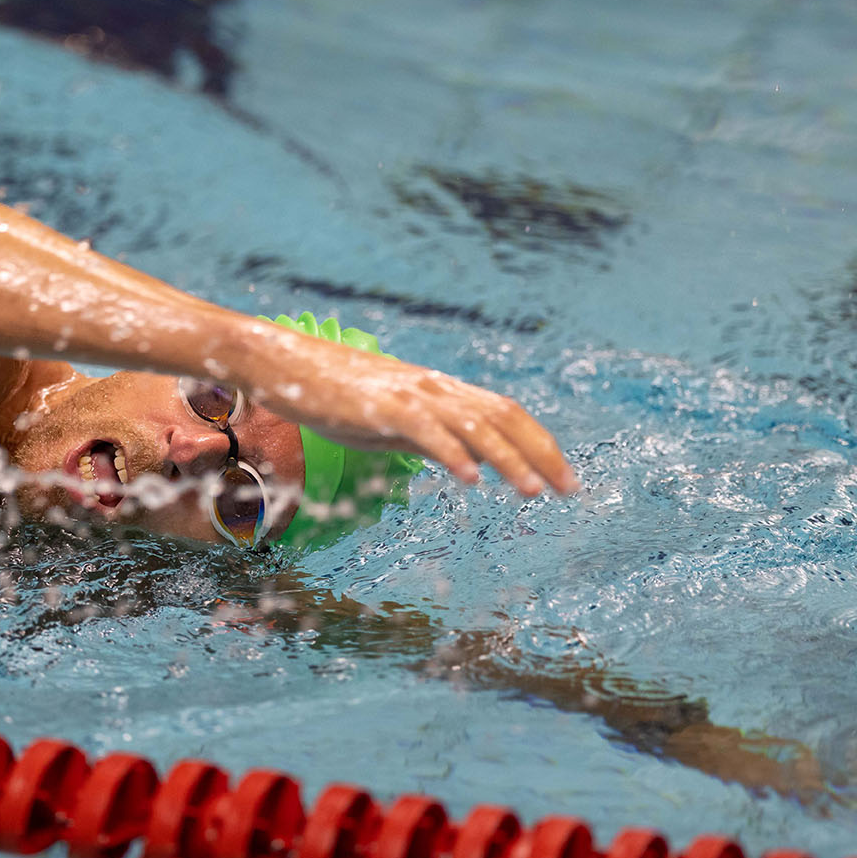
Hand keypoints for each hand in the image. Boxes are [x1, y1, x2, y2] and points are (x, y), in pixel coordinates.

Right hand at [244, 333, 578, 497]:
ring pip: (474, 425)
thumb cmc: (335, 396)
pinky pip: (427, 431)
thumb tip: (468, 461)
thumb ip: (431, 438)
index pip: (506, 414)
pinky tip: (471, 479)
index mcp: (442, 392)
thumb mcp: (392, 423)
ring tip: (530, 492)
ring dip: (507, 459)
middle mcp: (436, 388)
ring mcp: (412, 395)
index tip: (564, 479)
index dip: (540, 444)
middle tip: (568, 490)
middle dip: (541, 454)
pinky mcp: (384, 407)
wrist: (287, 365)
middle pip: (503, 416)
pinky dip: (452, 453)